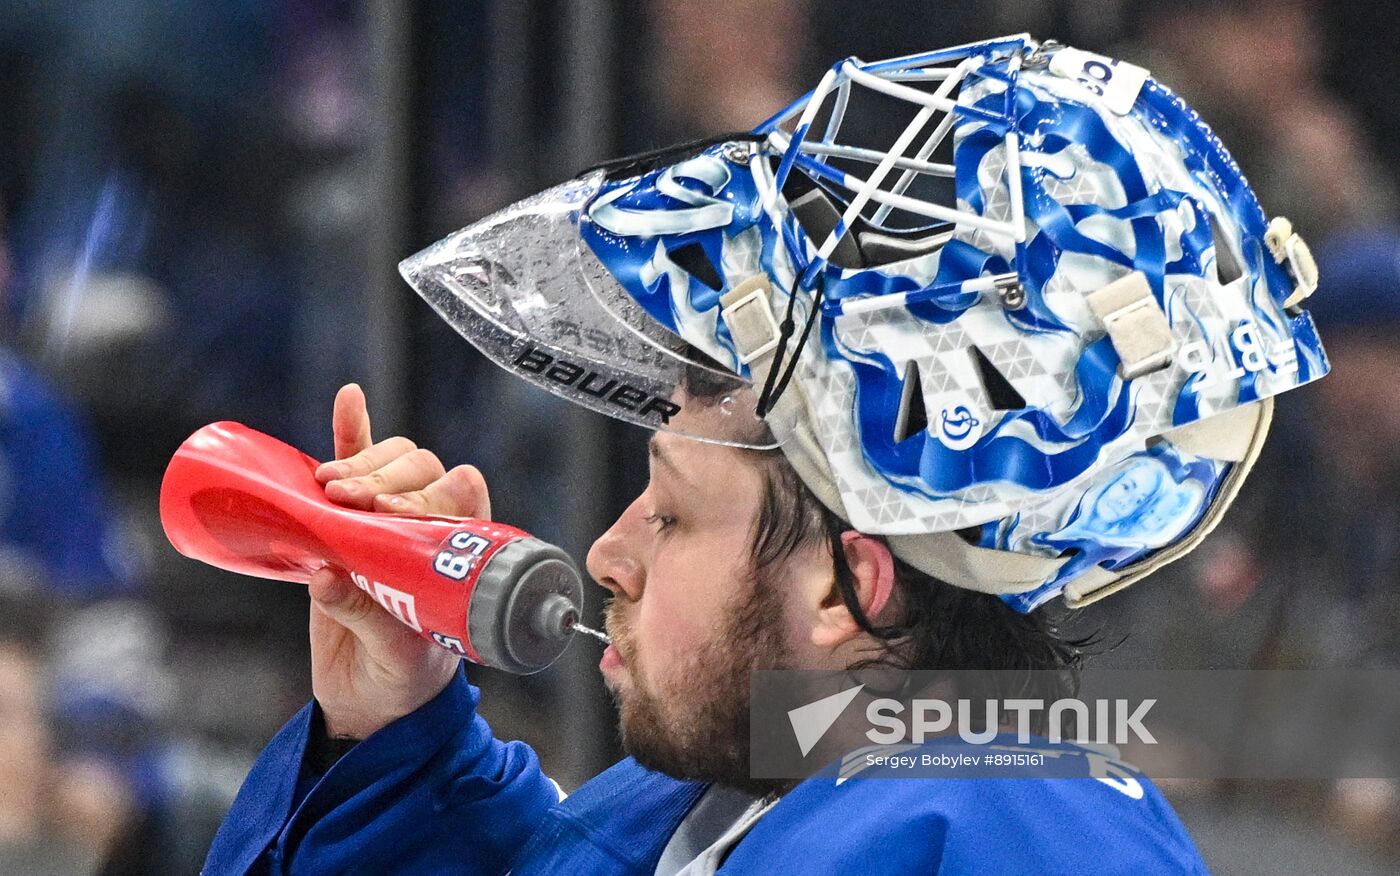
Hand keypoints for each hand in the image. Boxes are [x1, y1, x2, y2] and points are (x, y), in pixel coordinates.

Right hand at [306, 383, 491, 739]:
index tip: (395, 514)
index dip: (432, 496)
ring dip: (363, 462)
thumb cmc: (405, 679)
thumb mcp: (398, 656)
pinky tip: (350, 399)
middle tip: (353, 502)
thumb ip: (367, 617)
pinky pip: (354, 466)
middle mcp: (432, 528)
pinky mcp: (348, 523)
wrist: (370, 702)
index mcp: (462, 555)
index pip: (463, 498)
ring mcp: (389, 520)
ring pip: (390, 464)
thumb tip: (329, 577)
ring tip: (332, 485)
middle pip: (422, 473)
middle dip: (387, 479)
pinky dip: (352, 431)